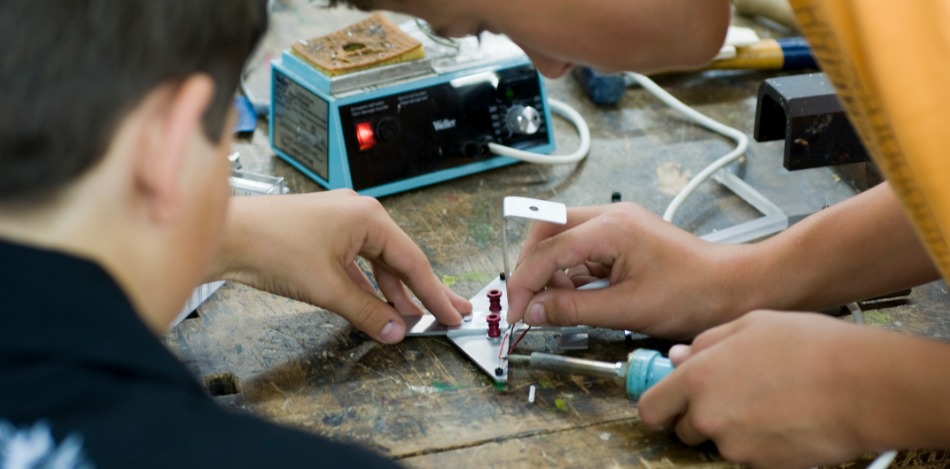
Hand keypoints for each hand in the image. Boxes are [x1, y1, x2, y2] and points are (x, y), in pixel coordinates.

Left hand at [211, 190, 470, 343]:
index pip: (413, 261)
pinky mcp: (322, 236)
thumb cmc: (270, 245)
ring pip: (377, 264)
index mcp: (368, 217)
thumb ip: (366, 312)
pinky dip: (368, 286)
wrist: (224, 235)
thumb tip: (394, 330)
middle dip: (424, 290)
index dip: (434, 293)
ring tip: (415, 316)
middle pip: (400, 260)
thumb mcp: (326, 287)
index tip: (452, 313)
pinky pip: (357, 264)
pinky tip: (379, 304)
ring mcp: (339, 224)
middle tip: (452, 310)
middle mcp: (358, 215)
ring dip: (394, 292)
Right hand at [505, 202, 748, 339]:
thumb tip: (535, 312)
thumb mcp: (627, 310)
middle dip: (531, 267)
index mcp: (611, 228)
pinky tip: (571, 297)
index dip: (525, 283)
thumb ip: (574, 309)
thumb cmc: (695, 294)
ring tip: (550, 306)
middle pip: (548, 231)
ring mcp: (618, 225)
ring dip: (550, 271)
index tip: (517, 312)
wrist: (739, 287)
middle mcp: (611, 217)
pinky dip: (570, 273)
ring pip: (563, 239)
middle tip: (526, 303)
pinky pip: (583, 250)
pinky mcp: (625, 238)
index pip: (549, 250)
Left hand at [637, 311, 875, 467]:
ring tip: (768, 403)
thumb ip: (705, 343)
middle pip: (684, 430)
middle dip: (699, 417)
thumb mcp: (750, 324)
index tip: (670, 402)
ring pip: (719, 443)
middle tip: (732, 397)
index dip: (660, 405)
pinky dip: (760, 444)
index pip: (651, 408)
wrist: (864, 386)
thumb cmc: (811, 347)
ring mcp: (735, 447)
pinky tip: (785, 419)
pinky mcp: (763, 466)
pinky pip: (749, 457)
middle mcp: (708, 417)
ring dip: (732, 430)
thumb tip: (677, 356)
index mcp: (697, 378)